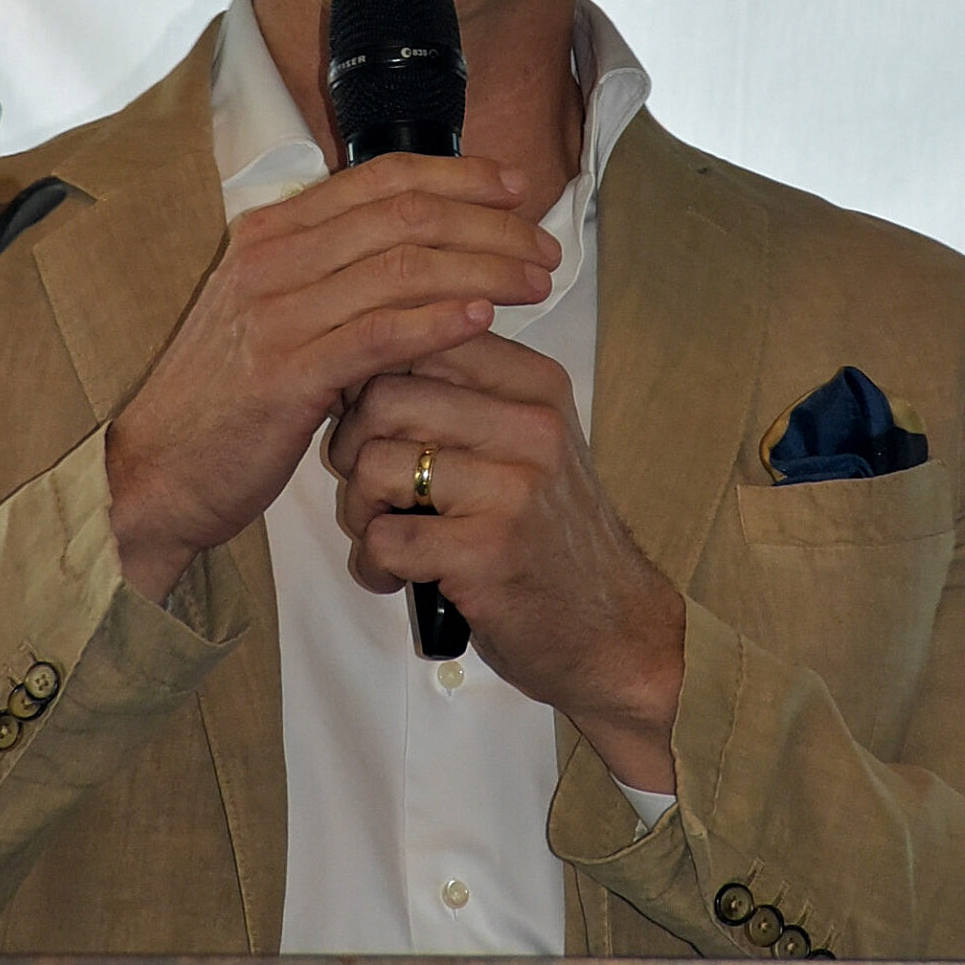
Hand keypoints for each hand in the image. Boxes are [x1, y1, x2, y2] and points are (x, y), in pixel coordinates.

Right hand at [105, 157, 559, 604]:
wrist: (155, 472)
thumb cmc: (226, 398)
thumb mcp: (273, 313)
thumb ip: (333, 273)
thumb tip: (422, 248)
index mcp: (270, 232)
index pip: (381, 177)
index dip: (460, 176)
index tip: (517, 189)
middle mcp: (270, 258)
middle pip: (405, 214)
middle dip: (490, 224)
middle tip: (545, 246)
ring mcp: (275, 314)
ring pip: (404, 267)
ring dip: (484, 267)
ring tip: (536, 281)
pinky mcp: (285, 374)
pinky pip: (380, 333)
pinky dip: (439, 319)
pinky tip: (484, 318)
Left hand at [326, 334, 684, 792]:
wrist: (613, 627)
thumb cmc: (550, 533)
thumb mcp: (526, 441)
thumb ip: (462, 393)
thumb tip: (363, 358)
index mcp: (535, 384)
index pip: (421, 336)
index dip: (371, 379)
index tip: (373, 423)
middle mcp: (530, 424)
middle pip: (383, 396)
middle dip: (351, 446)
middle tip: (371, 488)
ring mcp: (513, 488)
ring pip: (374, 465)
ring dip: (361, 511)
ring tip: (387, 534)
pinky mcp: (488, 551)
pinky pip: (384, 538)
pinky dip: (375, 564)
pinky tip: (401, 576)